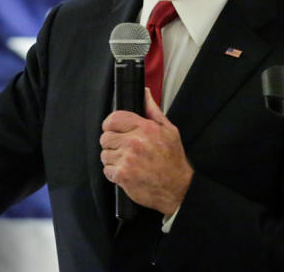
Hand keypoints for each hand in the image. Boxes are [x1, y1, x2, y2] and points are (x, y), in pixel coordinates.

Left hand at [99, 88, 192, 215]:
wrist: (178, 189)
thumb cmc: (173, 160)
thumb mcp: (169, 131)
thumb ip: (153, 110)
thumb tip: (144, 93)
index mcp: (145, 128)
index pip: (113, 118)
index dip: (111, 125)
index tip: (114, 130)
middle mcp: (134, 142)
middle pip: (105, 137)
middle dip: (112, 143)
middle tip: (124, 149)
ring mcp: (127, 159)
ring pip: (104, 154)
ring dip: (113, 159)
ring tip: (128, 162)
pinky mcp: (122, 175)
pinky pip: (106, 170)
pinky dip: (114, 173)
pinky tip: (127, 172)